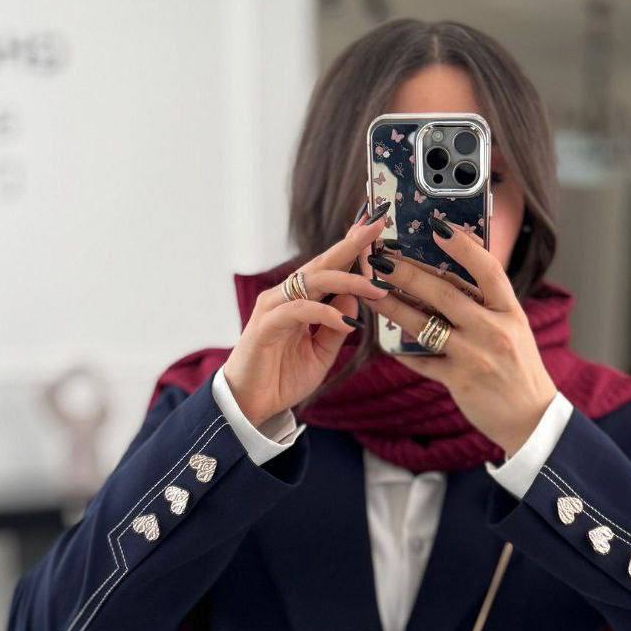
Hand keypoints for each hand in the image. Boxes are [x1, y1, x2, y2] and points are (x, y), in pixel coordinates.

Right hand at [221, 203, 393, 426]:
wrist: (252, 405)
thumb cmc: (282, 377)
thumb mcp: (321, 352)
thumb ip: (336, 325)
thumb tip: (355, 297)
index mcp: (299, 300)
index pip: (328, 267)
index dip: (351, 247)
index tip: (376, 227)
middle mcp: (284, 296)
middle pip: (322, 263)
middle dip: (351, 244)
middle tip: (378, 225)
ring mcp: (273, 308)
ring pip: (312, 282)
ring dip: (347, 282)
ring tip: (376, 288)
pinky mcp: (265, 326)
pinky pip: (299, 312)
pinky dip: (324, 314)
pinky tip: (347, 322)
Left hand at [359, 223, 557, 455]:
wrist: (530, 417)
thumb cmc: (519, 369)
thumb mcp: (514, 328)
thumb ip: (488, 304)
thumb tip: (453, 277)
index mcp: (509, 311)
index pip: (487, 269)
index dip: (463, 246)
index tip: (438, 227)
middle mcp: (492, 330)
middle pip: (444, 293)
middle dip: (408, 272)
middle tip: (381, 258)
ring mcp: (474, 356)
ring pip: (425, 324)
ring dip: (393, 306)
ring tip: (371, 292)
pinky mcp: (458, 380)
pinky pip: (422, 361)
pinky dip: (403, 351)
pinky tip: (385, 341)